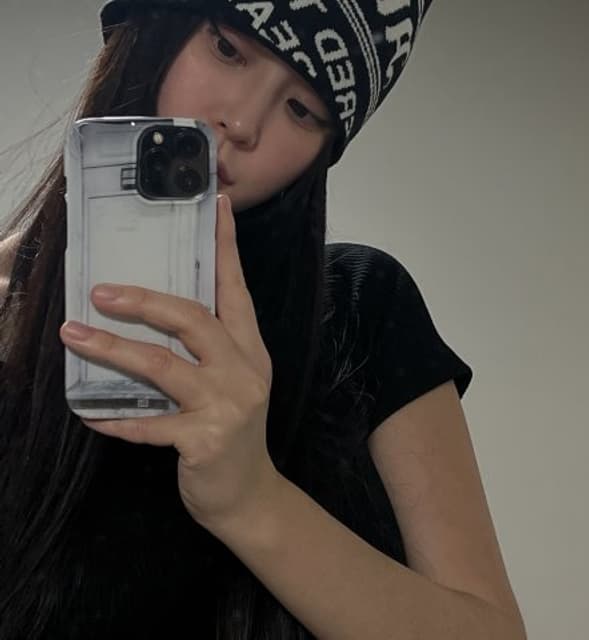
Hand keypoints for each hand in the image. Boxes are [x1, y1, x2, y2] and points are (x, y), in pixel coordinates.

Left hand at [60, 194, 280, 532]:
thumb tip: (150, 316)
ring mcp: (227, 405)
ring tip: (74, 334)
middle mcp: (244, 369)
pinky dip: (115, 419)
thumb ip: (203, 351)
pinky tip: (88, 415)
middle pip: (194, 321)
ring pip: (164, 367)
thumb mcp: (228, 382)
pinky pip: (150, 426)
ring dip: (113, 350)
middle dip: (145, 301)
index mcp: (249, 349)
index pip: (236, 289)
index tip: (218, 207)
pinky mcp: (205, 441)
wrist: (248, 495)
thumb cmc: (231, 430)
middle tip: (100, 291)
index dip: (225, 248)